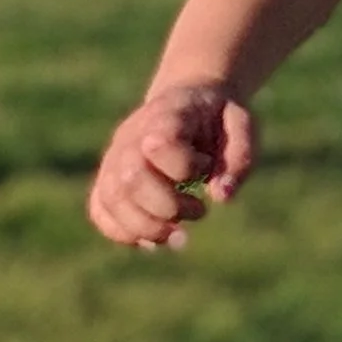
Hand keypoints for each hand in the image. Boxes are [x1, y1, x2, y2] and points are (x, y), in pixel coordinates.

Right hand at [87, 80, 256, 248]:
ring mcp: (115, 157)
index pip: (158, 144)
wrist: (190, 100)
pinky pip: (99, 208)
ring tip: (177, 237)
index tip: (206, 166)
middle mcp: (132, 136)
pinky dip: (122, 232)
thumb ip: (239, 157)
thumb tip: (220, 197)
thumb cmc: (218, 116)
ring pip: (110, 198)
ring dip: (145, 228)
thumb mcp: (242, 123)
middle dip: (166, 208)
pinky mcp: (109, 177)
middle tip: (198, 211)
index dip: (185, 167)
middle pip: (129, 179)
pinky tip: (152, 241)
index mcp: (165, 115)